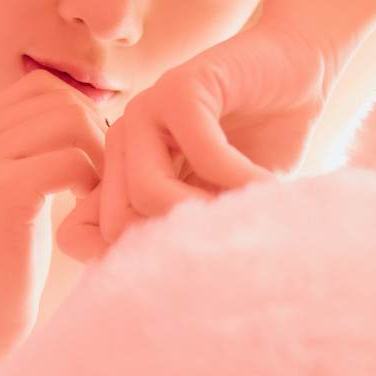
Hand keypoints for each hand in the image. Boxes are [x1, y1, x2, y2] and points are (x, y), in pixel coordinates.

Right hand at [0, 70, 106, 375]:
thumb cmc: (13, 262)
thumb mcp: (16, 188)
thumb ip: (36, 144)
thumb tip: (92, 104)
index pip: (43, 88)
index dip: (83, 118)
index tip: (93, 165)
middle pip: (61, 99)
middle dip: (98, 136)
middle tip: (105, 185)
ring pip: (72, 121)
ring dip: (100, 158)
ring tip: (98, 199)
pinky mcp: (1, 189)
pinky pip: (74, 160)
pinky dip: (95, 184)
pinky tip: (90, 214)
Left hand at [57, 13, 331, 259]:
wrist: (296, 68)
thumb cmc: (261, 143)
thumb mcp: (217, 202)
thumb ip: (184, 235)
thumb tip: (159, 308)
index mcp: (119, 172)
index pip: (79, 234)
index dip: (123, 263)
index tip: (182, 271)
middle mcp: (120, 143)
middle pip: (119, 225)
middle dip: (179, 243)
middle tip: (230, 240)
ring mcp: (144, 112)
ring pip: (150, 194)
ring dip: (211, 212)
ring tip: (250, 210)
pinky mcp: (180, 88)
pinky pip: (201, 154)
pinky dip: (240, 177)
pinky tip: (267, 181)